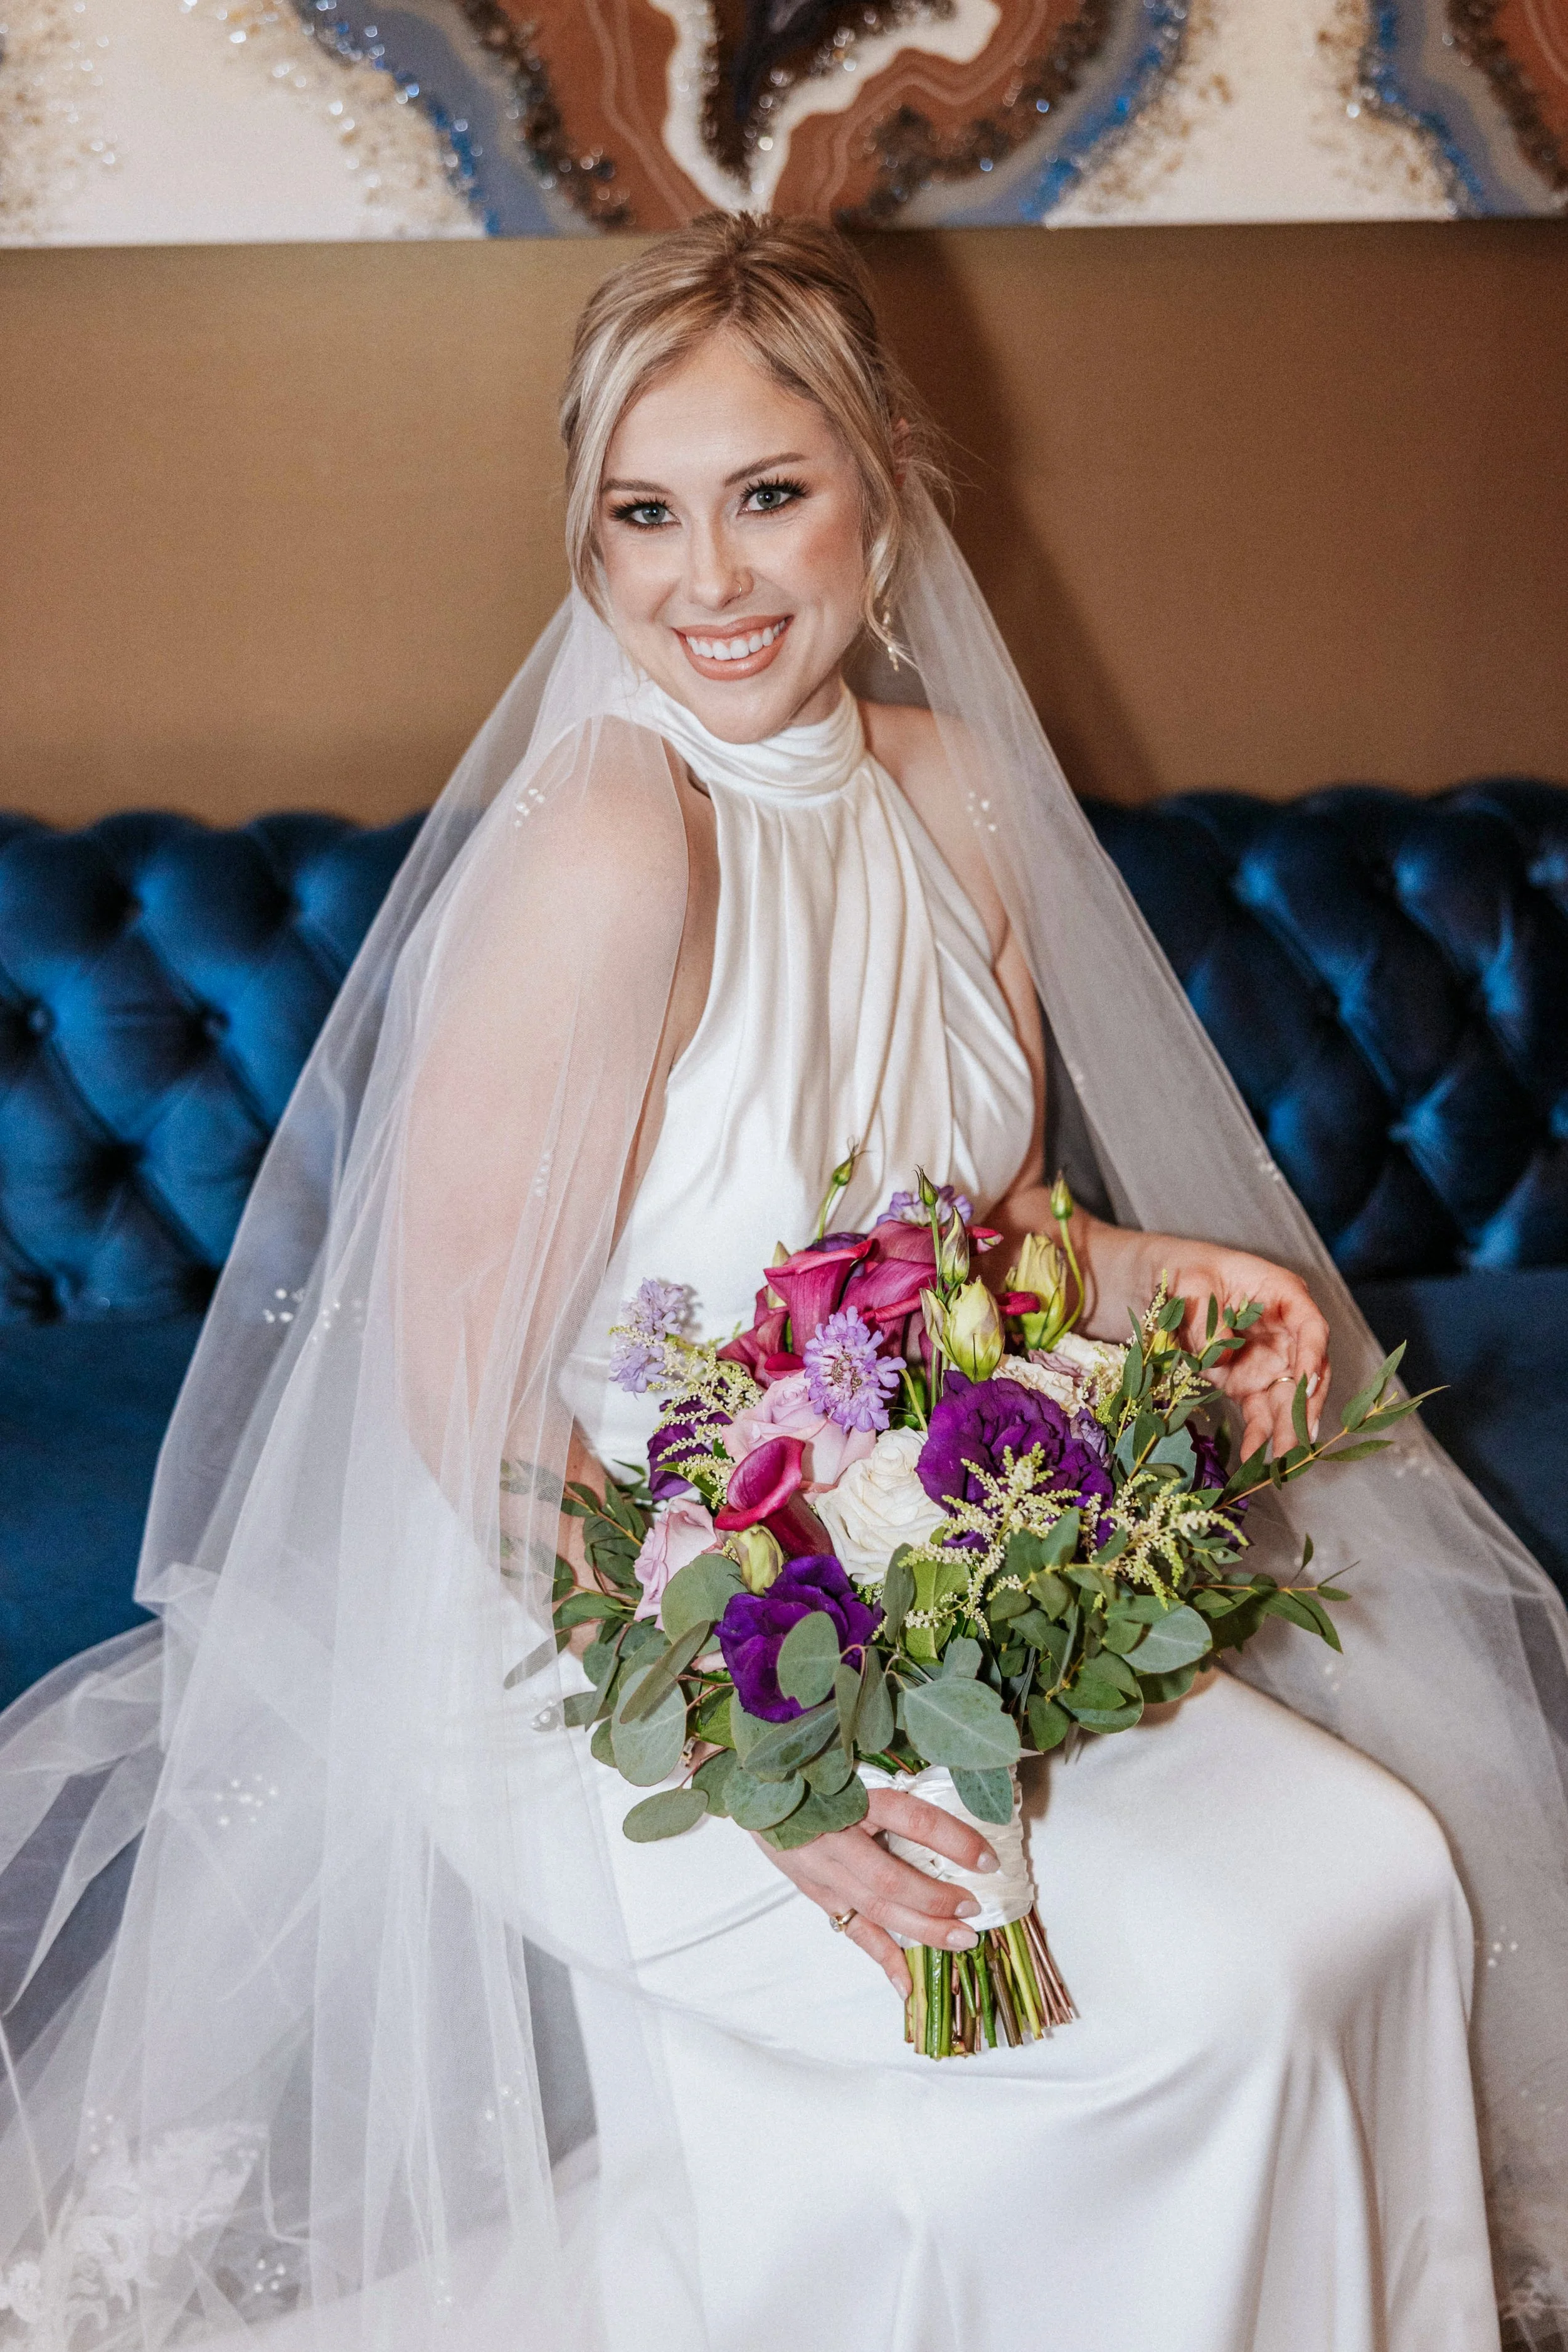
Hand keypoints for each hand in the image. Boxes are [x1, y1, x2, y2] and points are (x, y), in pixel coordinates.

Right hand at [754, 1786, 998, 1996]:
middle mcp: (836, 1838)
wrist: (755, 1788)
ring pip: (875, 1910)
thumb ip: (891, 1784)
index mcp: (851, 1798)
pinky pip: (853, 1931)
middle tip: (973, 1908)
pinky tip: (907, 1985)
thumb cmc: (812, 1773)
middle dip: (936, 1899)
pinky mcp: (817, 1894)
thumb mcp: (848, 1766)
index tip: (987, 1858)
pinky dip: (882, 1959)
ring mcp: (823, 1872)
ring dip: (921, 1929)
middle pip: (890, 1878)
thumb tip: (955, 1792)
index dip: (952, 1840)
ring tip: (961, 1940)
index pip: (911, 1819)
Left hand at [1160, 1241, 1330, 1461]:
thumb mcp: (1192, 1283)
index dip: (1314, 1353)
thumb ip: (1208, 1316)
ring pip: (1288, 1400)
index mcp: (1282, 1295)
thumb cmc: (1187, 1272)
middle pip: (1308, 1371)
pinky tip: (1254, 1459)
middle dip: (1305, 1408)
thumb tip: (1223, 1356)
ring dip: (1287, 1431)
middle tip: (1300, 1440)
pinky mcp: (1249, 1384)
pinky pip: (1260, 1414)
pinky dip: (1259, 1437)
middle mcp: (1285, 1332)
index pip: (1310, 1325)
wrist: (1168, 1288)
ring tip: (1282, 1462)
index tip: (1308, 1381)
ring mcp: (1270, 1361)